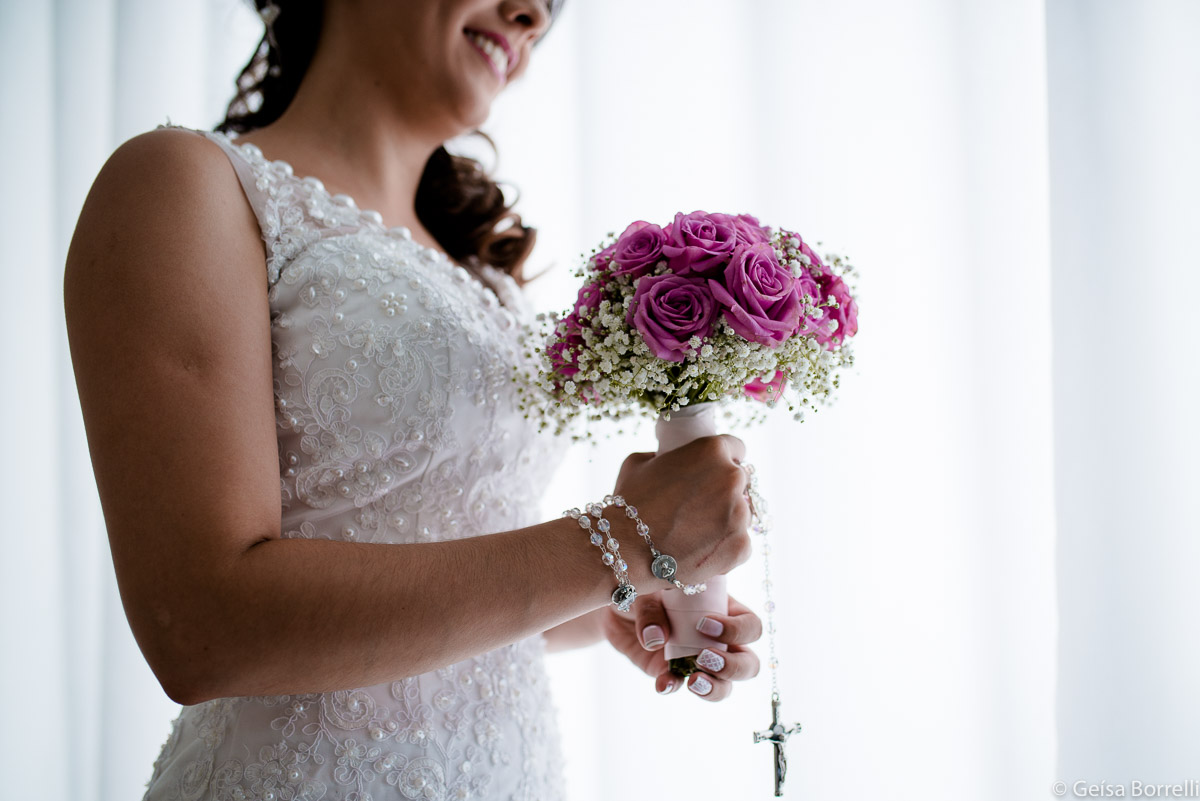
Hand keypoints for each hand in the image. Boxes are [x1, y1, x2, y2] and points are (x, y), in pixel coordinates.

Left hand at [600, 589, 761, 700]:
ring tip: (693, 680)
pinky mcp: (672, 672)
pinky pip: (679, 685)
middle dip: (733, 666)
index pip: (750, 625)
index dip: (737, 630)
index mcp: (724, 610)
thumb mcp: (650, 587)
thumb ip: (653, 609)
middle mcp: (718, 639)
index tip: (704, 624)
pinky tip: (662, 683)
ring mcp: (697, 660)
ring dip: (714, 688)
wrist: (617, 605)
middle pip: (748, 663)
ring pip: (725, 685)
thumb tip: (656, 639)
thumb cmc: (646, 585)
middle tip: (704, 657)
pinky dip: (672, 687)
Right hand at [612, 436, 753, 588]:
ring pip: (742, 514)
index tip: (713, 473)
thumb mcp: (639, 463)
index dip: (722, 460)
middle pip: (741, 482)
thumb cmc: (628, 504)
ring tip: (696, 533)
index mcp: (712, 450)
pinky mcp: (741, 546)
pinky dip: (724, 547)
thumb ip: (663, 456)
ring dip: (726, 520)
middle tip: (699, 507)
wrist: (627, 549)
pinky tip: (700, 550)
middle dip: (724, 491)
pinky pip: (740, 543)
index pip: (736, 448)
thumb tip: (667, 461)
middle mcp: (732, 478)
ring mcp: (740, 514)